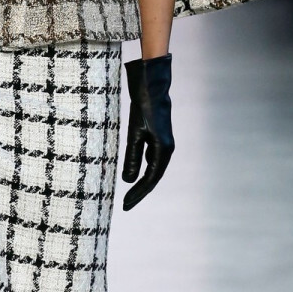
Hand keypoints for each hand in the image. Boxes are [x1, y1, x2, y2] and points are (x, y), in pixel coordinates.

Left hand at [122, 55, 173, 209]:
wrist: (153, 85)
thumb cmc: (143, 107)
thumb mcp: (134, 132)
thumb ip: (132, 156)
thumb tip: (128, 180)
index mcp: (163, 149)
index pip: (150, 179)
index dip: (138, 193)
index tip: (125, 205)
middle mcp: (167, 148)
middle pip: (154, 177)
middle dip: (140, 192)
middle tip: (126, 206)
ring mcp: (165, 143)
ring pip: (154, 169)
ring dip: (143, 182)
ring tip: (130, 195)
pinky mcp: (160, 137)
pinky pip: (153, 160)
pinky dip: (144, 170)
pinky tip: (136, 174)